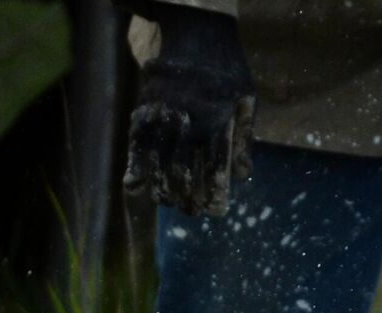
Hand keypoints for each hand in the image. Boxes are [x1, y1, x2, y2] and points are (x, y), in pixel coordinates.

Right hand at [123, 6, 254, 216]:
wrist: (194, 31)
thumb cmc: (226, 69)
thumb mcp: (246, 100)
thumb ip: (244, 138)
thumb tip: (243, 176)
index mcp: (218, 124)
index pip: (214, 171)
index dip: (211, 196)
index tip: (211, 211)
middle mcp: (189, 123)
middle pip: (183, 172)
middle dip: (185, 198)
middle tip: (188, 210)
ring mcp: (164, 115)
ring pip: (158, 162)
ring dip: (161, 188)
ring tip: (166, 201)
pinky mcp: (144, 107)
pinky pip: (136, 143)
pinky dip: (134, 167)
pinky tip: (136, 186)